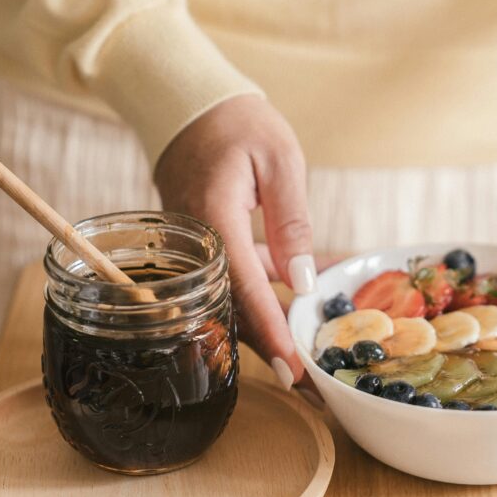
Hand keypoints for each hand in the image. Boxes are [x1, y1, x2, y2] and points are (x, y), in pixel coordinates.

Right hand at [154, 95, 314, 387]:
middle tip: (309, 390)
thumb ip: (291, 222)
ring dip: (268, 332)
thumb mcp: (279, 161)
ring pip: (232, 303)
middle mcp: (196, 245)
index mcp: (214, 221)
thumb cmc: (237, 124)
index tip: (295, 372)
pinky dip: (264, 297)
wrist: (187, 107)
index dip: (271, 334)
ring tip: (306, 363)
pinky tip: (300, 299)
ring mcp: (194, 250)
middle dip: (272, 351)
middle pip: (233, 312)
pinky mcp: (202, 248)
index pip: (246, 290)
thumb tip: (303, 281)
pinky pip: (232, 282)